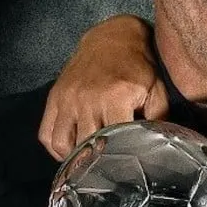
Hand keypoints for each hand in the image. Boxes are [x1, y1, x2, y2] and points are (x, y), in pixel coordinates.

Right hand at [39, 14, 168, 159]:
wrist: (113, 36)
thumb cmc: (138, 65)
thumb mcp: (156, 89)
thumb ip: (158, 118)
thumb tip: (160, 146)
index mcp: (115, 97)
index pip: (115, 141)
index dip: (121, 158)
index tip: (127, 167)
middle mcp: (87, 99)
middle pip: (87, 146)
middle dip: (98, 162)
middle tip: (108, 170)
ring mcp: (67, 98)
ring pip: (62, 144)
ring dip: (74, 158)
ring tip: (88, 162)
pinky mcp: (54, 97)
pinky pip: (46, 133)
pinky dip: (55, 148)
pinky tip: (71, 151)